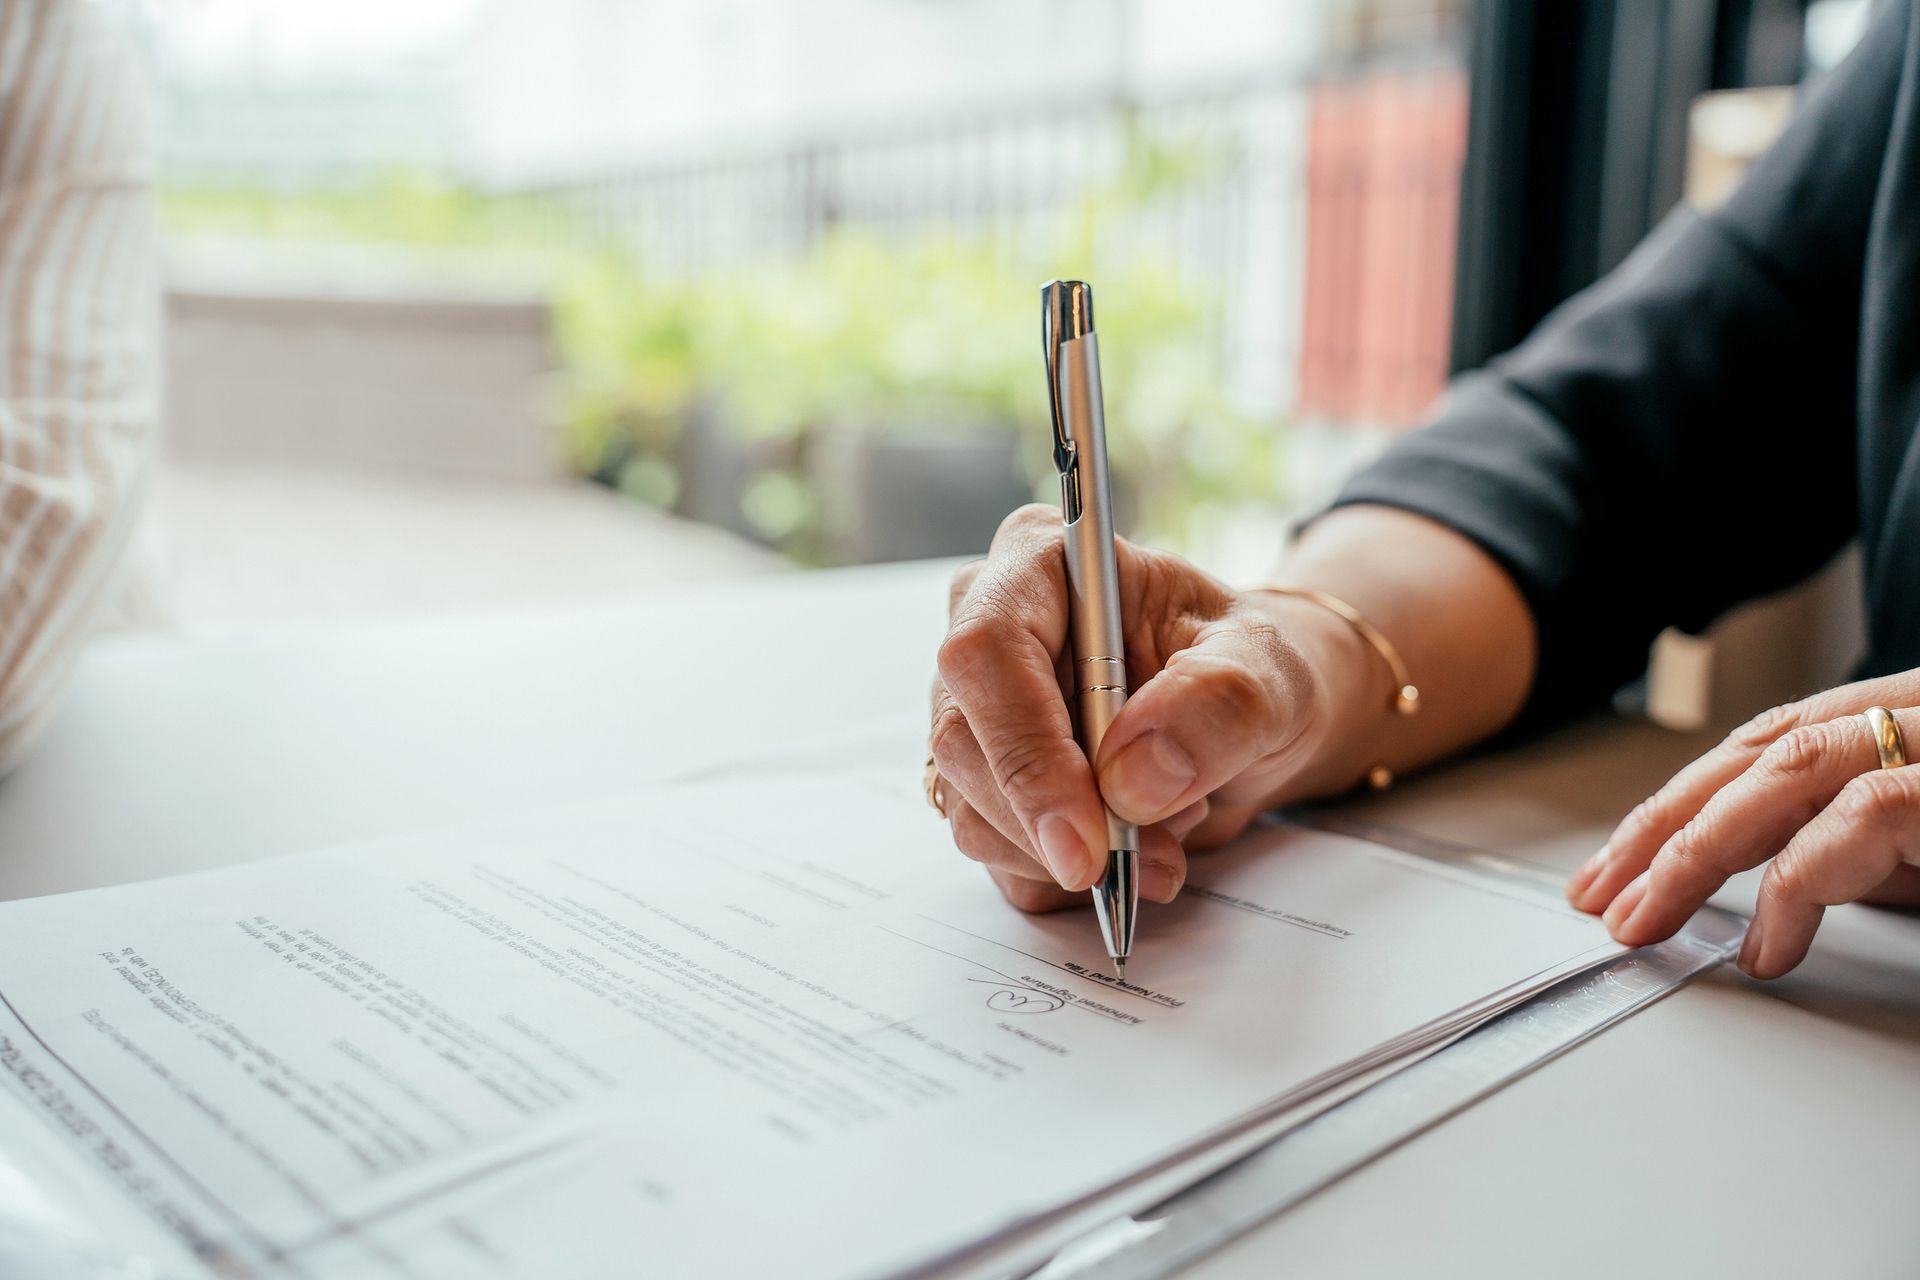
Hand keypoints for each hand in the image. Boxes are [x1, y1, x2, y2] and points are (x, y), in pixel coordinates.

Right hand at [928, 505, 1345, 912]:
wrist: (1253, 719)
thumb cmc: (1250, 669)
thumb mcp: (1271, 670)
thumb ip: (1218, 704)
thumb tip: (1132, 778)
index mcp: (1039, 565)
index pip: (987, 653)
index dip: (1027, 749)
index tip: (1088, 834)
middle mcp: (987, 633)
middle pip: (965, 744)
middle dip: (1057, 824)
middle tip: (1156, 859)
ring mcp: (975, 714)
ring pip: (972, 812)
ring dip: (1072, 855)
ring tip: (1168, 830)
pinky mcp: (982, 783)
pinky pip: (996, 856)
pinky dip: (1068, 875)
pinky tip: (1133, 842)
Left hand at [1566, 670, 1919, 977]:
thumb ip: (1862, 847)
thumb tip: (1791, 875)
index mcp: (1902, 716)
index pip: (1765, 745)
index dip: (1683, 802)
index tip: (1619, 864)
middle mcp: (1914, 713)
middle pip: (1757, 753)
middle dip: (1664, 828)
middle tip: (1603, 898)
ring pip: (1785, 770)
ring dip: (1698, 851)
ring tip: (1647, 922)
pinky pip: (1856, 821)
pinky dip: (1795, 889)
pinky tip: (1766, 948)